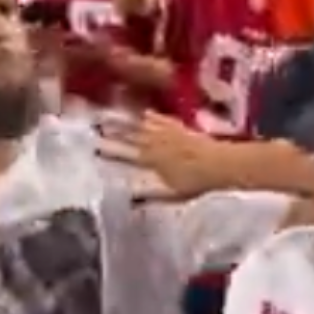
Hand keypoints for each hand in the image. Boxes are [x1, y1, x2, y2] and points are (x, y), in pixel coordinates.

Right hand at [97, 112, 235, 201]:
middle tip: (98, 123)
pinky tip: (146, 113)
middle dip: (114, 130)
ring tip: (115, 114)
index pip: (124, 155)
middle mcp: (155, 144)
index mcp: (151, 161)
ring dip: (128, 120)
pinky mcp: (179, 129)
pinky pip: (162, 120)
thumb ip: (150, 196)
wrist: (219, 163)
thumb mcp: (171, 195)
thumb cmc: (196, 183)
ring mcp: (167, 134)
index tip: (94, 147)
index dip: (109, 151)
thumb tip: (131, 201)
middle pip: (130, 136)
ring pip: (143, 125)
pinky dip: (153, 117)